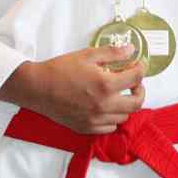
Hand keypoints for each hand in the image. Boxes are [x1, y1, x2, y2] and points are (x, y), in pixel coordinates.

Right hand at [0, 46, 145, 133]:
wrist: (37, 88)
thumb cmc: (60, 70)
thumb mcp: (87, 55)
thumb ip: (113, 53)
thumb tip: (131, 50)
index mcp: (105, 85)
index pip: (136, 78)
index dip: (141, 69)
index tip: (138, 65)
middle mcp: (103, 105)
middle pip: (136, 103)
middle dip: (140, 90)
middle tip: (134, 83)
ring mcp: (95, 119)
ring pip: (124, 117)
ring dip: (126, 104)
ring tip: (118, 94)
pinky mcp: (86, 127)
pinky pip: (109, 127)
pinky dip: (113, 118)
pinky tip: (106, 107)